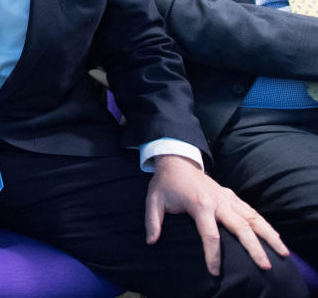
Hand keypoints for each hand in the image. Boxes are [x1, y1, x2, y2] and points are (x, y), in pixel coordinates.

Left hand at [145, 155, 287, 275]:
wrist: (177, 161)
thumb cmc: (165, 184)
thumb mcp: (153, 200)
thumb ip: (153, 221)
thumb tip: (151, 241)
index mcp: (199, 204)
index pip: (210, 234)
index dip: (212, 255)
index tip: (215, 272)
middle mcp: (218, 201)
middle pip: (240, 227)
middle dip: (254, 247)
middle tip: (265, 266)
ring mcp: (227, 198)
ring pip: (253, 218)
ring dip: (268, 235)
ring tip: (282, 253)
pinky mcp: (232, 196)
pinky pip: (252, 211)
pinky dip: (265, 224)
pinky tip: (275, 237)